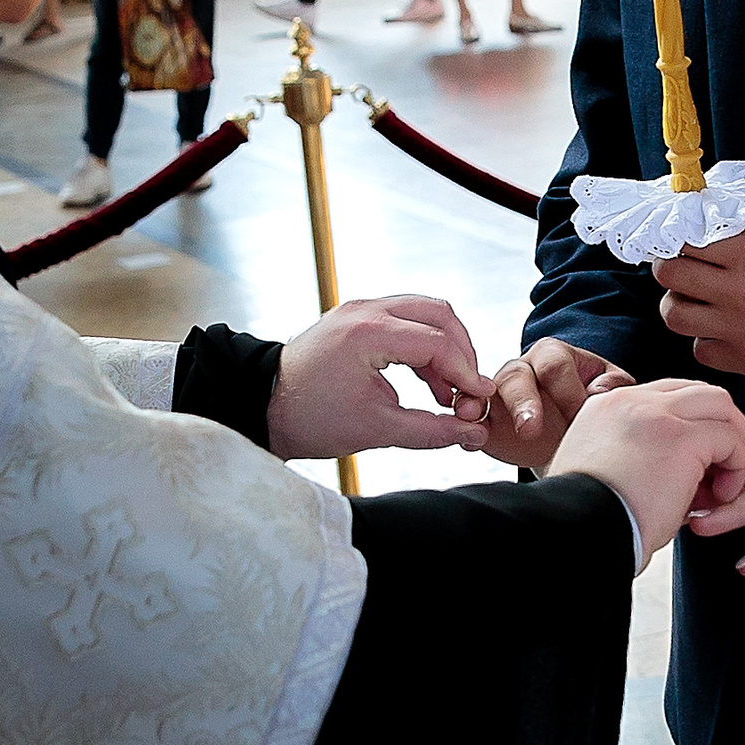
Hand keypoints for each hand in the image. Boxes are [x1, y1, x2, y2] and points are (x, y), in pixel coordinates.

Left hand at [265, 294, 496, 458]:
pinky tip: (430, 384)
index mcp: (368, 332)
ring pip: (425, 314)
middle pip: (439, 314)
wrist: (264, 406)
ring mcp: (360, 309)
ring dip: (445, 350)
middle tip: (469, 391)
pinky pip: (406, 322)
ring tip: (450, 394)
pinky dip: (424, 348)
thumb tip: (474, 434)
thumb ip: (431, 430)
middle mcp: (366, 310)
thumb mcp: (376, 429)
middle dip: (462, 353)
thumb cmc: (310, 418)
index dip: (466, 372)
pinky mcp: (357, 318)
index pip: (437, 342)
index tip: (480, 399)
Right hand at [482, 338, 635, 467]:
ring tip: (474, 419)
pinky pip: (470, 418)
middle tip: (530, 430)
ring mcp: (499, 392)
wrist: (572, 438)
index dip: (568, 393)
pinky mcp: (486, 418)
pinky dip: (465, 426)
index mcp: (554, 354)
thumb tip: (599, 391)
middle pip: (516, 377)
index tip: (580, 421)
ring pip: (484, 394)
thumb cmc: (592, 407)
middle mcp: (522, 368)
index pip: (555, 366)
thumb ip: (613, 385)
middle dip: (522, 403)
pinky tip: (469, 436)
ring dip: (479, 406)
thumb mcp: (611, 390)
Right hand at [549, 379, 744, 558]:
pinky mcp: (682, 436)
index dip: (691, 429)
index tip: (694, 472)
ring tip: (725, 488)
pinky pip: (730, 438)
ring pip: (720, 405)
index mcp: (606, 407)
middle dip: (721, 429)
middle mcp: (630, 400)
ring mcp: (656, 413)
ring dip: (734, 445)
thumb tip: (680, 478)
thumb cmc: (588, 524)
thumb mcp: (602, 479)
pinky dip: (738, 466)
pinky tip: (722, 498)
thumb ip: (634, 461)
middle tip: (721, 474)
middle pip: (698, 392)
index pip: (667, 397)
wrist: (575, 535)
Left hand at [653, 216, 744, 382]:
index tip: (682, 238)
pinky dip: (706, 339)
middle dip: (671, 266)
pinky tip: (723, 329)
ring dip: (679, 303)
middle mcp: (738, 289)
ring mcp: (740, 328)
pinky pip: (700, 350)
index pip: (685, 237)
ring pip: (674, 315)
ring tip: (696, 299)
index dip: (679, 235)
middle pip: (669, 273)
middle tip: (683, 266)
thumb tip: (715, 205)